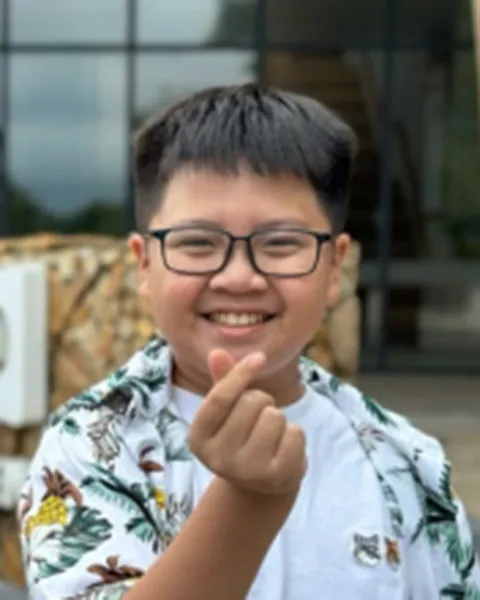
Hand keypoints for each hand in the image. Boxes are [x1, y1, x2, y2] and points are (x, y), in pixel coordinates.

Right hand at [188, 349, 306, 495]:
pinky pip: (295, 434)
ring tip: (270, 435)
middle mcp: (218, 459)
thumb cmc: (241, 435)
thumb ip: (223, 380)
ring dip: (278, 419)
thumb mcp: (228, 410)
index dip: (240, 373)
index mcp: (198, 438)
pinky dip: (295, 435)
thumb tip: (217, 352)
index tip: (259, 357)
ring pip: (275, 416)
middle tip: (257, 419)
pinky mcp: (277, 477)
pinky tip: (284, 449)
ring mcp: (247, 471)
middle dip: (262, 402)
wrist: (259, 485)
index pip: (220, 397)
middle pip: (252, 403)